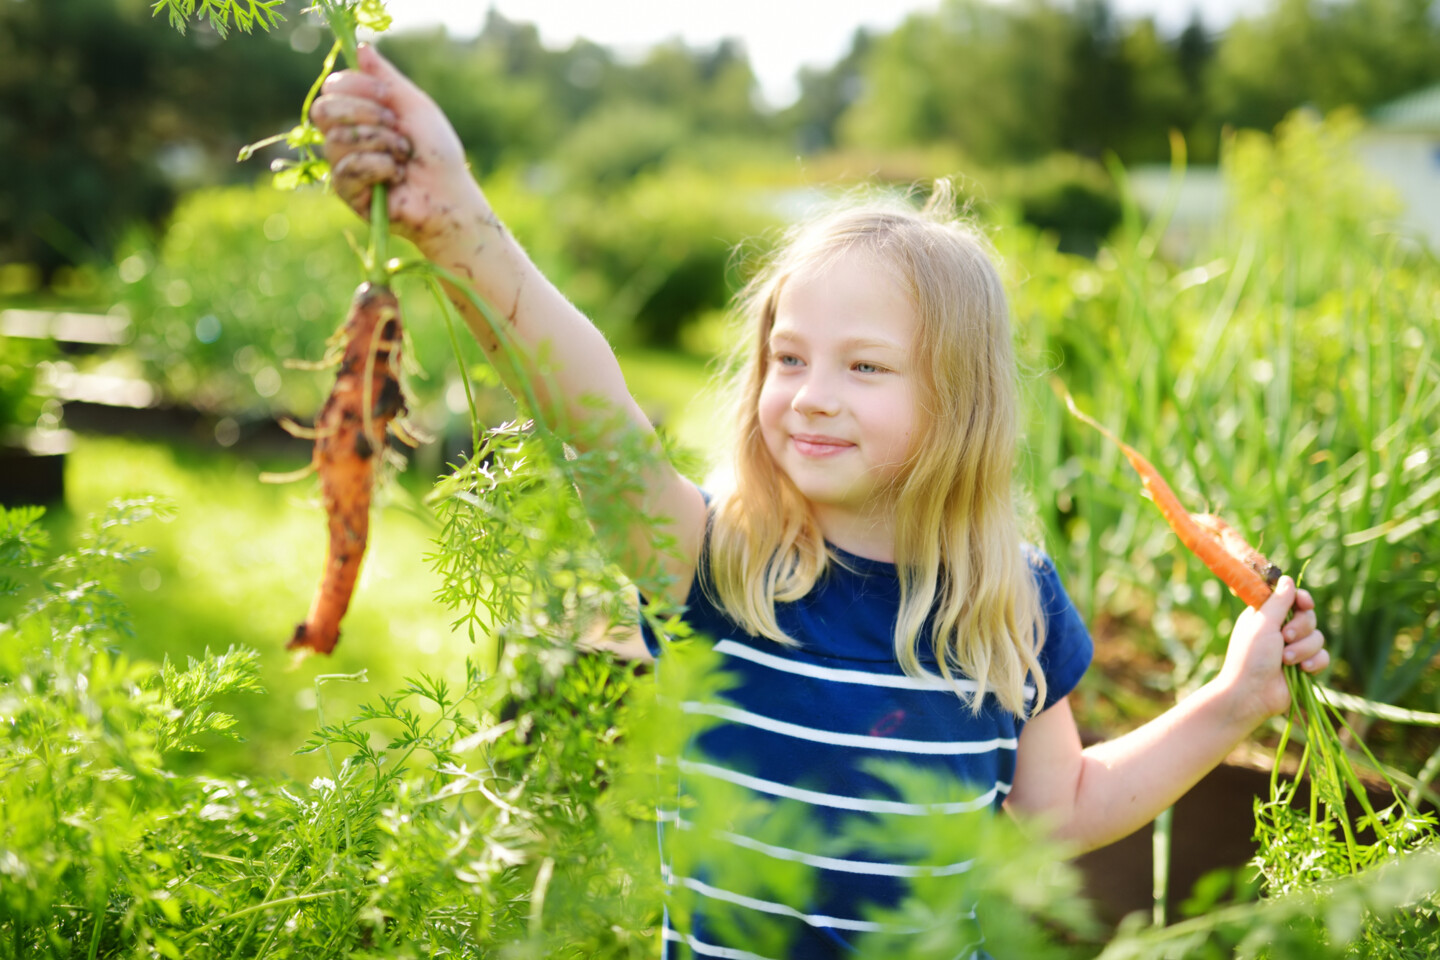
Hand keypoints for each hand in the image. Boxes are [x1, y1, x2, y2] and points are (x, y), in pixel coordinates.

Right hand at [310, 44, 494, 260]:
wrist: (450, 195)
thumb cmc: (437, 152)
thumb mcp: (414, 106)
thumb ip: (386, 78)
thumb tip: (362, 48)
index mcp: (359, 114)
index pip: (332, 88)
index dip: (356, 87)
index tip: (388, 96)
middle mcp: (346, 138)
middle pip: (322, 110)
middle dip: (364, 114)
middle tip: (396, 126)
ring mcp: (344, 166)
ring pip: (337, 140)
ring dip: (381, 143)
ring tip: (403, 156)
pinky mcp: (348, 193)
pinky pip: (348, 168)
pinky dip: (379, 167)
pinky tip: (396, 176)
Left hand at [1214, 577, 1328, 724]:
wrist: (1252, 694)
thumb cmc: (1251, 656)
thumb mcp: (1262, 623)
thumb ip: (1277, 601)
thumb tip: (1286, 579)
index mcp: (1266, 615)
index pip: (1292, 598)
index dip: (1301, 599)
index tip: (1304, 603)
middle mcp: (1280, 629)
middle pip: (1309, 616)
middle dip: (1300, 627)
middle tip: (1284, 637)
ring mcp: (1294, 648)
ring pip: (1318, 637)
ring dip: (1303, 648)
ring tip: (1286, 660)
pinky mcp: (1304, 666)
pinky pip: (1323, 656)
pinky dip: (1314, 662)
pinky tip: (1302, 670)